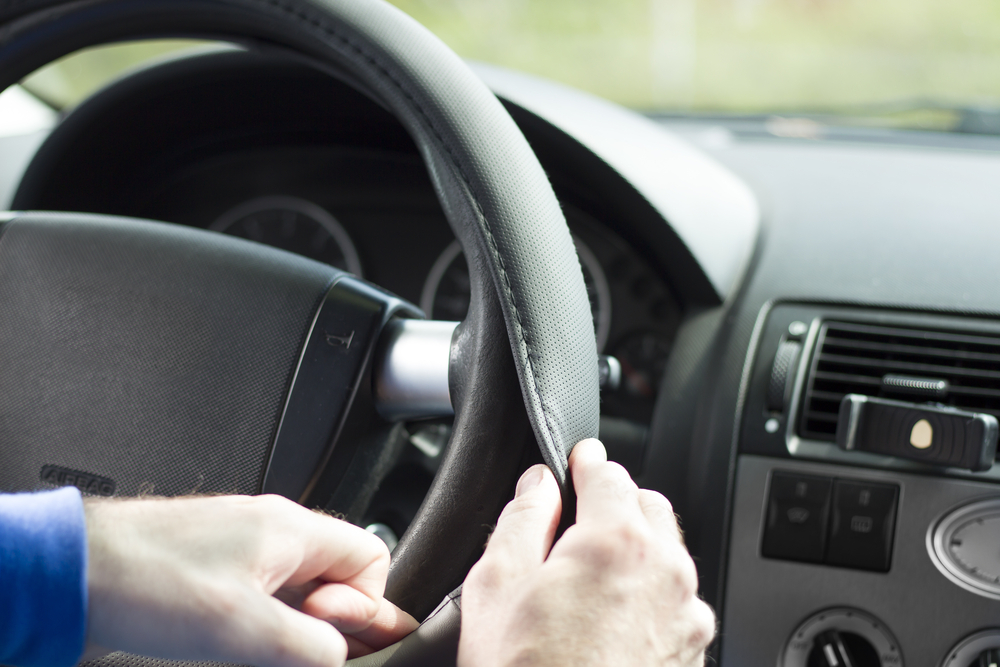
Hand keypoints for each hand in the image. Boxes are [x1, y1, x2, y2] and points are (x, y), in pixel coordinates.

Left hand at [84, 494, 417, 666]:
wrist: (76, 569)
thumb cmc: (146, 581)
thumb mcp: (244, 628)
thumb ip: (310, 646)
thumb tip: (339, 656)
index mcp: (292, 528)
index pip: (371, 557)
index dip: (364, 604)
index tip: (331, 636)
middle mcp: (274, 529)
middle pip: (338, 573)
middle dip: (332, 619)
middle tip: (302, 652)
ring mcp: (244, 544)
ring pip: (301, 586)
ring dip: (297, 624)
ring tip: (265, 650)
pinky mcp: (217, 563)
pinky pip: (267, 590)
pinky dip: (268, 620)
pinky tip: (243, 642)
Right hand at [459, 439, 714, 666]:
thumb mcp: (496, 586)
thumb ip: (522, 518)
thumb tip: (537, 485)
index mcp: (617, 542)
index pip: (609, 473)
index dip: (586, 463)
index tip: (578, 461)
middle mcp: (667, 573)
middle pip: (649, 507)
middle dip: (616, 502)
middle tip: (575, 523)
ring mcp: (687, 617)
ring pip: (669, 553)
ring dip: (637, 548)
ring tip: (589, 579)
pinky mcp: (693, 653)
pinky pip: (678, 600)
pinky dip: (651, 593)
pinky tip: (611, 620)